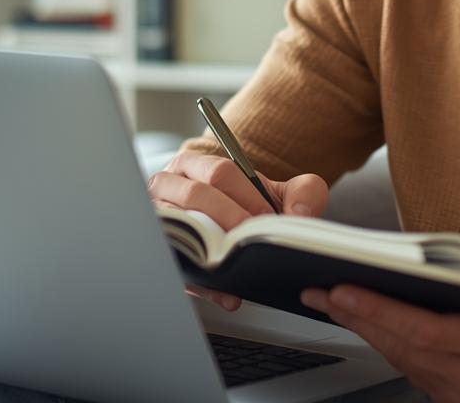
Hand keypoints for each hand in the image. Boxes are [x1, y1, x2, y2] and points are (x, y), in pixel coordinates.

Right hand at [148, 151, 328, 310]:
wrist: (218, 229)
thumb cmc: (240, 207)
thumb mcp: (272, 193)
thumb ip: (301, 193)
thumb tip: (300, 214)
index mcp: (193, 165)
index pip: (219, 173)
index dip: (247, 197)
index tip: (267, 217)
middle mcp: (168, 185)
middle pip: (197, 196)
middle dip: (230, 219)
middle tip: (252, 239)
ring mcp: (158, 218)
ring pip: (182, 228)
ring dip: (212, 248)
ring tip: (238, 262)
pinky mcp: (159, 252)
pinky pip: (177, 265)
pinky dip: (204, 283)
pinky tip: (226, 294)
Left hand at [300, 238, 459, 402]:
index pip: (427, 331)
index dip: (383, 311)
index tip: (347, 289)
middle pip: (402, 347)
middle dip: (358, 316)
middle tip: (321, 290)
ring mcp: (457, 392)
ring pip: (398, 359)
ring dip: (362, 329)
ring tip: (328, 299)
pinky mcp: (447, 396)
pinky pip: (405, 367)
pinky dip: (380, 340)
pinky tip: (358, 319)